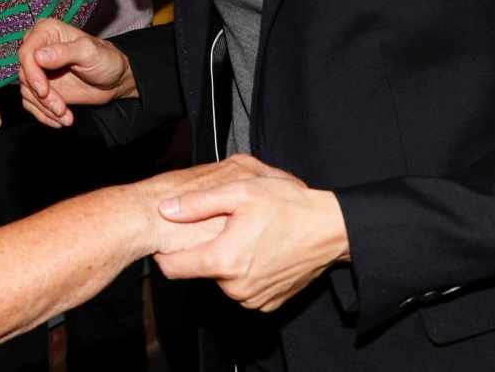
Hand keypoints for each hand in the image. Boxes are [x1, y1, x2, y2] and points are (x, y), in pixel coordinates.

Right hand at [18, 18, 135, 126]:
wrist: (114, 80)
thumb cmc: (105, 59)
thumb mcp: (89, 52)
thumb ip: (64, 52)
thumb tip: (38, 56)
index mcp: (46, 32)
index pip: (26, 52)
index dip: (32, 73)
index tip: (44, 91)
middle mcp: (38, 48)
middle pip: (25, 75)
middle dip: (42, 97)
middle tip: (60, 109)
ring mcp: (38, 69)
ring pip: (27, 92)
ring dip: (44, 108)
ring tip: (66, 116)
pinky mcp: (40, 87)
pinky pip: (31, 103)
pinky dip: (43, 115)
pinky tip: (60, 120)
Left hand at [153, 155, 349, 312]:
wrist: (329, 228)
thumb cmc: (288, 206)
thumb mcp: (239, 191)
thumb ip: (197, 203)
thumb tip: (165, 209)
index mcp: (224, 260)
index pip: (173, 269)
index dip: (165, 253)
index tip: (168, 239)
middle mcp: (237, 287)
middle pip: (201, 271)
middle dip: (206, 250)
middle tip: (224, 227)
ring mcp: (254, 298)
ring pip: (223, 280)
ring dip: (227, 262)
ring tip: (246, 236)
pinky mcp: (269, 303)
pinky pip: (245, 289)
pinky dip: (247, 272)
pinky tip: (259, 250)